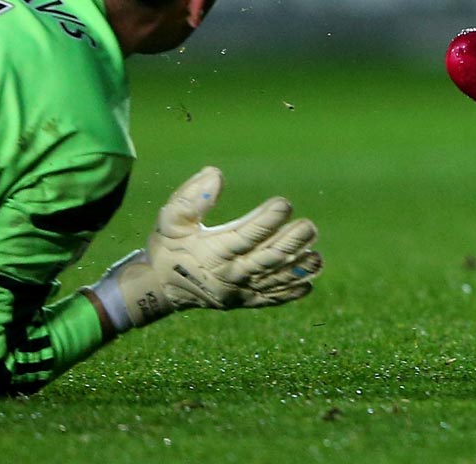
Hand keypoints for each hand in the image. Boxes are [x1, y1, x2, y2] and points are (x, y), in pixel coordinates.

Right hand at [91, 167, 320, 331]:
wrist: (159, 288)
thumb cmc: (169, 246)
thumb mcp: (170, 219)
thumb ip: (190, 198)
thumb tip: (215, 174)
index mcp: (213, 252)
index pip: (245, 236)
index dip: (266, 221)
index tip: (284, 203)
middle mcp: (230, 274)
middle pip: (267, 260)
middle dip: (291, 243)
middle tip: (309, 227)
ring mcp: (239, 291)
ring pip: (274, 281)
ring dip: (298, 269)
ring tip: (316, 256)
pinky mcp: (245, 301)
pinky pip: (270, 299)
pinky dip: (290, 293)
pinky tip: (308, 283)